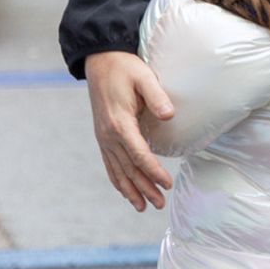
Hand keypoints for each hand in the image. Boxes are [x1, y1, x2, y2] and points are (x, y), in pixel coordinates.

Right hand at [85, 50, 174, 210]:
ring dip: (131, 189)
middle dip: (145, 187)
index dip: (153, 171)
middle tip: (160, 204)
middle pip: (128, 168)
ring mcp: (103, 137)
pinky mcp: (102, 136)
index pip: (139, 154)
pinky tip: (126, 191)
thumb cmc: (125, 68)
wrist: (100, 61)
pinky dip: (117, 180)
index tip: (167, 184)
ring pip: (117, 170)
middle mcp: (109, 135)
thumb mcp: (144, 76)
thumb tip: (169, 115)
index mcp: (120, 123)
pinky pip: (109, 163)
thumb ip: (156, 96)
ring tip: (144, 207)